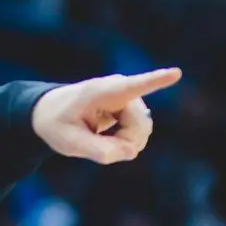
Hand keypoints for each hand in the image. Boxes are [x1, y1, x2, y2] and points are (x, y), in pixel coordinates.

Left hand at [32, 68, 182, 163]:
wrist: (51, 113)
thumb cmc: (57, 124)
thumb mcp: (68, 142)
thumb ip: (96, 150)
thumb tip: (129, 152)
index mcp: (103, 92)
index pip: (134, 86)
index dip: (155, 80)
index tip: (175, 73)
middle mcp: (123, 90)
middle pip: (140, 127)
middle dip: (122, 143)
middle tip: (95, 145)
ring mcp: (131, 99)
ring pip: (142, 134)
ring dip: (122, 144)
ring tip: (98, 136)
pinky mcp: (134, 109)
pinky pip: (138, 136)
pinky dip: (123, 142)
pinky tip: (106, 135)